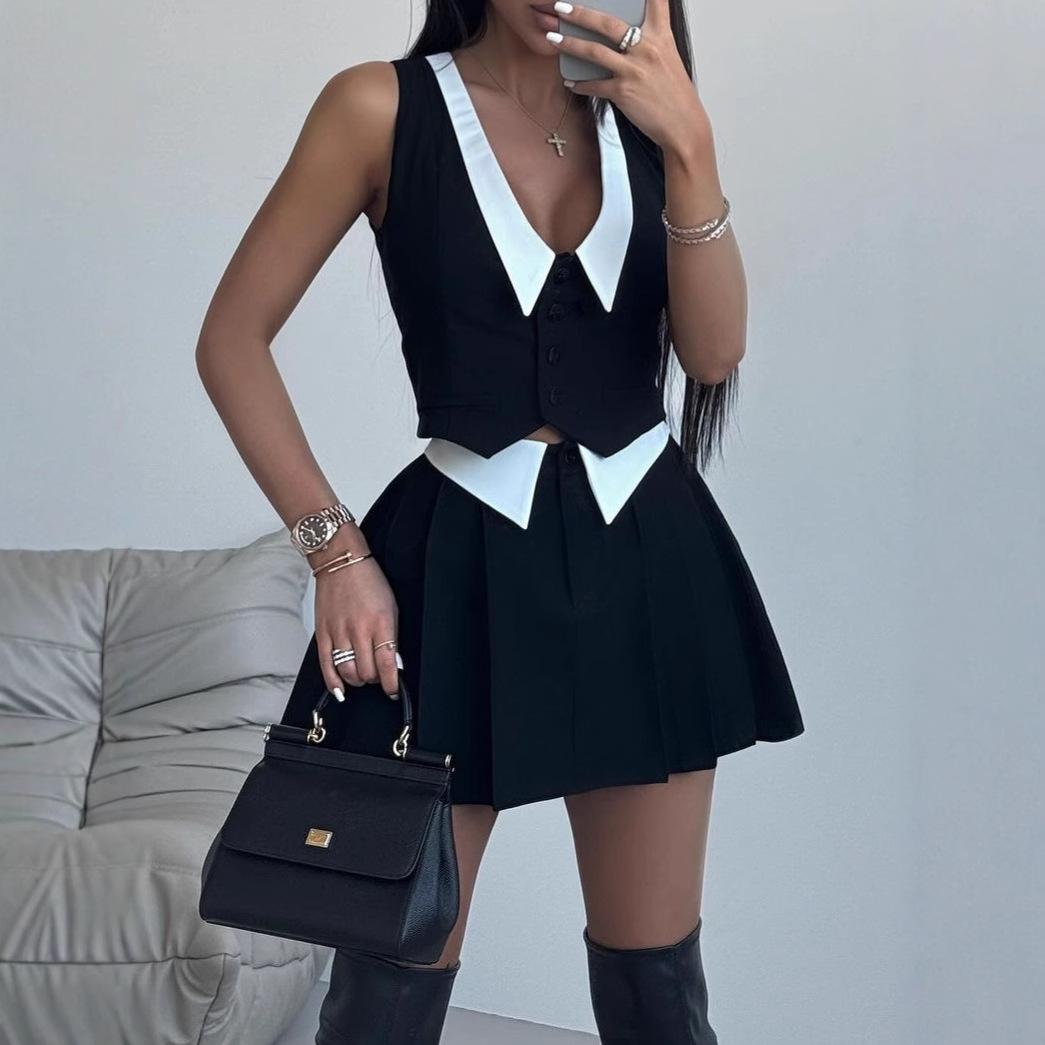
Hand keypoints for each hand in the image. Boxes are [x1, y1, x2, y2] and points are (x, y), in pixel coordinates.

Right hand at [314, 555, 400, 699]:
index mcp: (380, 623)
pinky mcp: (323, 633)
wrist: (341, 562)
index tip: (393, 690)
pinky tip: (340, 688)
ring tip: (362, 676)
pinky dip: (333, 682)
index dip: (392, 683)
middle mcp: (359, 630)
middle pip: (367, 672)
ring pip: (348, 672)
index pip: (387, 664)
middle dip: (375, 680)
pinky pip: (326, 665)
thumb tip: (393, 662)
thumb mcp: (391, 607)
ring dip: (358, 680)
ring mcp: (339, 633)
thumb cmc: (368, 581)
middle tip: (378, 676)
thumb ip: (391, 636)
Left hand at [547, 0, 712, 156]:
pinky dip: (580, 84)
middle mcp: (647, 48)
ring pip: (594, 52)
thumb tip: (627, 36)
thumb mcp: (668, 58)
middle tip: (561, 6)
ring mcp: (634, 70)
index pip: (655, 1)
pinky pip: (594, 85)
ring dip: (569, 44)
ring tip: (553, 39)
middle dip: (580, 13)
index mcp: (660, 36)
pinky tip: (571, 83)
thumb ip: (650, 41)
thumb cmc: (674, 94)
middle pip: (607, 24)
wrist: (683, 125)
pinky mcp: (623, 92)